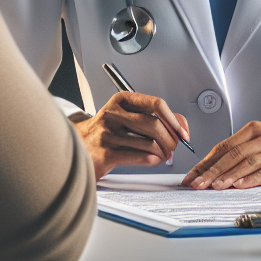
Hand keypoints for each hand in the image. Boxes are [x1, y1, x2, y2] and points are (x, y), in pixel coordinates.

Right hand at [74, 92, 189, 179]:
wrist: (77, 145)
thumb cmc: (107, 131)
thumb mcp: (128, 116)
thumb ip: (155, 117)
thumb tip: (181, 125)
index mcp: (122, 100)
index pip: (156, 104)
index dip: (174, 120)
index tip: (183, 133)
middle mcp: (114, 113)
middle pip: (154, 125)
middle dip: (170, 139)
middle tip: (173, 147)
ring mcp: (107, 133)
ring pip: (148, 143)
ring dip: (162, 153)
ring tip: (163, 156)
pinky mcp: (104, 153)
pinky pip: (138, 156)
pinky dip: (151, 160)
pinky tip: (153, 160)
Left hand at [181, 122, 260, 189]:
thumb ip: (242, 154)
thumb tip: (213, 171)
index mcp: (254, 129)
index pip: (223, 146)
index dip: (205, 162)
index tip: (191, 176)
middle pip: (232, 154)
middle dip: (211, 170)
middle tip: (196, 184)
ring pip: (247, 162)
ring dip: (228, 176)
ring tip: (213, 187)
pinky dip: (251, 179)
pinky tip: (239, 186)